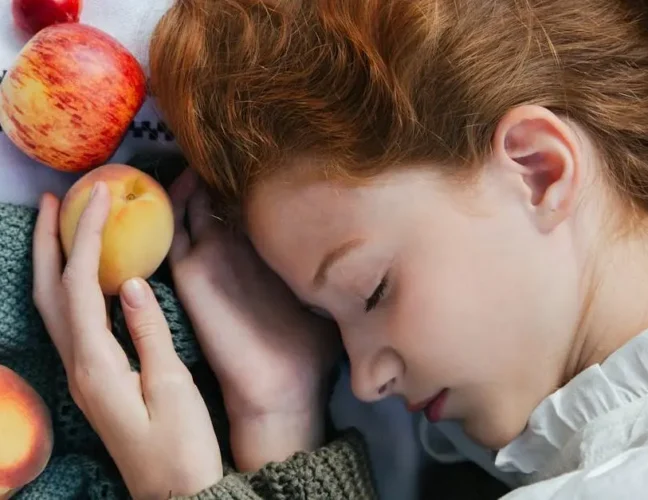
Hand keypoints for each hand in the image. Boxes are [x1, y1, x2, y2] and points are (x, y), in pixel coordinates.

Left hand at [32, 184, 222, 498]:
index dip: (87, 235)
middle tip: (55, 199)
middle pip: (48, 293)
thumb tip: (128, 281)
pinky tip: (92, 275)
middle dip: (47, 242)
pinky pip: (73, 321)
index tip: (100, 195)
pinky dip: (73, 287)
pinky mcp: (96, 380)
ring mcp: (83, 375)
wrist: (176, 495)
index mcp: (95, 364)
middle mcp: (78, 367)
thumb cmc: (181, 447)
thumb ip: (148, 332)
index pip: (80, 284)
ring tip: (64, 226)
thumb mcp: (172, 387)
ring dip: (54, 262)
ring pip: (55, 307)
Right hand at [168, 170, 339, 471]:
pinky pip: (174, 227)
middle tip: (224, 133)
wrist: (281, 386)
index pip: (245, 203)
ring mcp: (208, 258)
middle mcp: (231, 251)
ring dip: (194, 176)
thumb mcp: (325, 291)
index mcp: (260, 253)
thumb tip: (368, 228)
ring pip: (190, 205)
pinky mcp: (192, 272)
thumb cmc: (307, 344)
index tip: (260, 145)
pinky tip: (187, 173)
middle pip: (214, 197)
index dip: (248, 175)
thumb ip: (329, 260)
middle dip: (218, 167)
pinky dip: (174, 199)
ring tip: (202, 142)